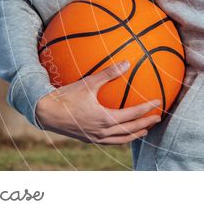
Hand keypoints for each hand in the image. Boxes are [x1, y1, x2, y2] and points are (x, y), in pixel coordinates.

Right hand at [35, 60, 161, 143]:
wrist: (45, 113)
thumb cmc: (66, 96)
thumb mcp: (88, 83)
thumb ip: (108, 73)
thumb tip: (126, 62)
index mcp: (104, 118)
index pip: (132, 116)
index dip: (147, 110)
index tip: (158, 103)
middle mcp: (101, 132)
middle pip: (130, 131)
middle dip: (146, 125)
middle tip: (158, 119)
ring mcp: (95, 138)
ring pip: (121, 140)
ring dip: (135, 135)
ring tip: (145, 130)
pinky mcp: (88, 139)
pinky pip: (110, 142)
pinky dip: (121, 138)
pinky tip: (123, 132)